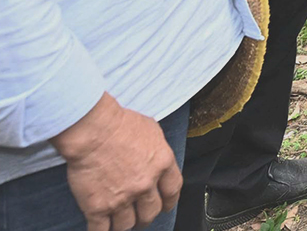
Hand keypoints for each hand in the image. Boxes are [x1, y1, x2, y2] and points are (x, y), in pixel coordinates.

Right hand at [53, 93, 180, 230]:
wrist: (94, 131)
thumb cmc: (120, 124)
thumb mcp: (152, 130)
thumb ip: (157, 149)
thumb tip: (155, 157)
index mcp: (161, 164)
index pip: (173, 190)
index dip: (170, 201)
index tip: (166, 205)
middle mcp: (145, 184)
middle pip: (151, 212)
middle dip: (147, 216)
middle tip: (141, 215)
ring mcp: (122, 198)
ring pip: (128, 225)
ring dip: (125, 224)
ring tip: (120, 220)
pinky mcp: (98, 207)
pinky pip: (101, 230)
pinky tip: (100, 228)